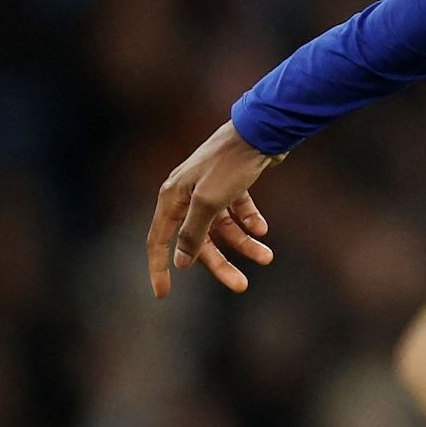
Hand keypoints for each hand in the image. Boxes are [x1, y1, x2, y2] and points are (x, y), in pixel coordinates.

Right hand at [147, 122, 279, 296]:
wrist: (262, 131)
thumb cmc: (230, 164)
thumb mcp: (209, 201)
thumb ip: (194, 231)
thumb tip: (180, 260)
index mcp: (172, 198)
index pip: (158, 240)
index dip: (158, 268)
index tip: (162, 295)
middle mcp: (187, 195)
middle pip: (198, 241)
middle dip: (220, 264)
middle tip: (241, 286)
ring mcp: (211, 190)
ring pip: (223, 229)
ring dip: (244, 245)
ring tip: (267, 257)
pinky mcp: (234, 185)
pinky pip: (240, 213)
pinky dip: (251, 223)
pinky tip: (263, 230)